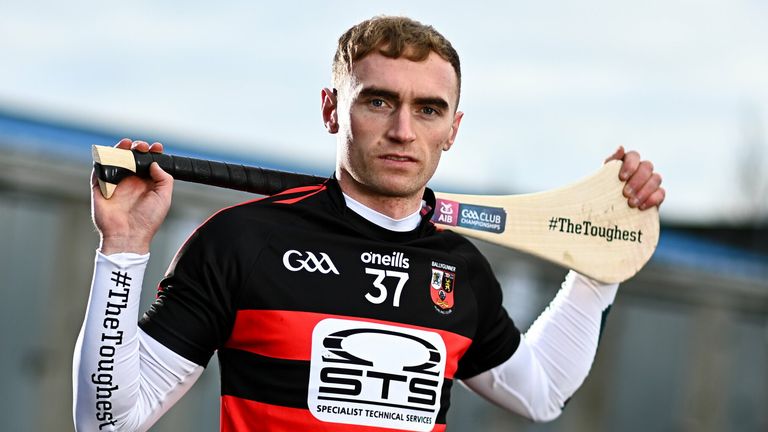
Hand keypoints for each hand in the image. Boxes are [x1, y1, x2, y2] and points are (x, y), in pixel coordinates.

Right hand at [91, 138, 173, 253]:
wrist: (128, 235)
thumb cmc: (148, 220)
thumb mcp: (164, 198)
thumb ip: (164, 179)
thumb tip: (155, 163)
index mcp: (146, 184)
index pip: (148, 163)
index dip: (152, 153)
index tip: (157, 147)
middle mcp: (130, 182)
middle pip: (131, 158)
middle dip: (137, 148)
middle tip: (142, 146)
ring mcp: (115, 184)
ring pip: (115, 160)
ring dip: (120, 149)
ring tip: (128, 143)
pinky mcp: (100, 188)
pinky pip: (99, 170)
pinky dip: (103, 159)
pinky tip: (111, 154)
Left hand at [605, 146, 664, 209]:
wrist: (610, 209)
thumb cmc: (605, 189)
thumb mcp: (604, 176)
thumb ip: (611, 161)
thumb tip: (621, 147)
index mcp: (629, 162)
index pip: (634, 156)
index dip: (630, 165)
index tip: (621, 178)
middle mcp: (642, 169)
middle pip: (647, 167)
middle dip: (637, 181)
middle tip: (625, 194)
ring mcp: (652, 181)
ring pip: (656, 179)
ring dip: (644, 191)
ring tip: (631, 203)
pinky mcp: (657, 194)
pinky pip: (661, 193)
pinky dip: (652, 199)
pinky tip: (641, 207)